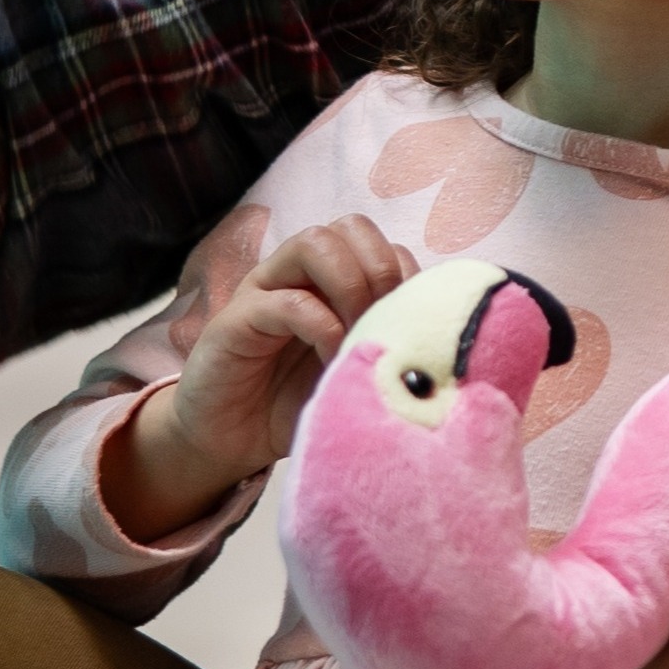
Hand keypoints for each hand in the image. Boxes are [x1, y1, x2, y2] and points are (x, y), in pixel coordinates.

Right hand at [106, 216, 416, 535]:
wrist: (229, 442)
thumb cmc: (294, 403)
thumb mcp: (352, 373)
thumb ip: (385, 347)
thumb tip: (440, 344)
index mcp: (331, 282)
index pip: (383, 245)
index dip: (407, 278)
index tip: (414, 326)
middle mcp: (298, 274)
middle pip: (350, 226)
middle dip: (380, 268)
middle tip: (385, 322)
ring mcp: (264, 291)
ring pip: (313, 242)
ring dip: (350, 283)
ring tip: (358, 333)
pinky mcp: (234, 321)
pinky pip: (282, 299)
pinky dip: (319, 324)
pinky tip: (330, 358)